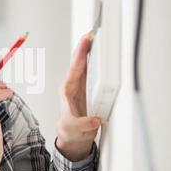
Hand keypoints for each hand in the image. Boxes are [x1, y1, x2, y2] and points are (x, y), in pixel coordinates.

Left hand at [56, 31, 100, 160]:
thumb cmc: (70, 133)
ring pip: (87, 64)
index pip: (75, 68)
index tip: (86, 40)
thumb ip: (82, 125)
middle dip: (86, 45)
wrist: (74, 140)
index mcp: (68, 91)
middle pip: (81, 61)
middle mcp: (74, 85)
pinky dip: (98, 61)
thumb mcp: (73, 130)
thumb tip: (93, 120)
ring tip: (98, 36)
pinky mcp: (89, 90)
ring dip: (92, 50)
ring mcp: (82, 87)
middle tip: (94, 31)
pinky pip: (94, 71)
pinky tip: (103, 53)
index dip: (81, 53)